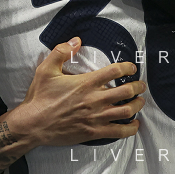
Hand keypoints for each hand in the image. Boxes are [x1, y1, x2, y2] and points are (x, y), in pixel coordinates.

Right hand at [8, 38, 144, 146]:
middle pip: (126, 91)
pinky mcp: (94, 132)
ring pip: (127, 111)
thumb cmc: (40, 97)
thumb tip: (76, 40)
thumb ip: (61, 51)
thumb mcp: (46, 69)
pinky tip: (134, 124)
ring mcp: (96, 117)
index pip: (115, 71)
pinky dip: (131, 128)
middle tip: (140, 86)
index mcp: (86, 82)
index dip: (128, 68)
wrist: (33, 124)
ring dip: (137, 105)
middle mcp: (95, 99)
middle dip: (138, 87)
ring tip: (140, 102)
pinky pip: (119, 131)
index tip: (132, 68)